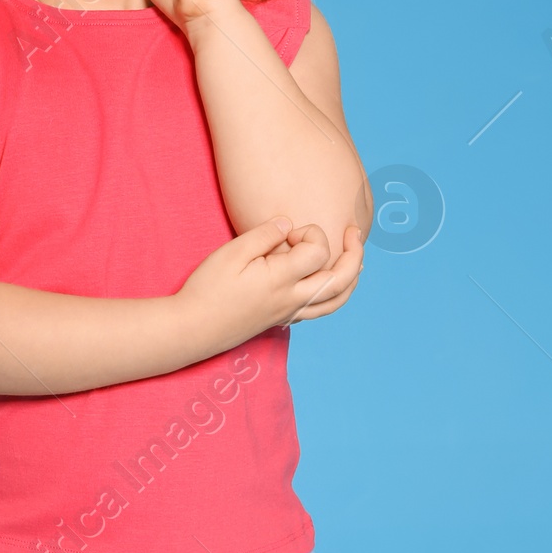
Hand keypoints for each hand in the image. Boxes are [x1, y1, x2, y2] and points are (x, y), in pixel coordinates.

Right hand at [178, 218, 365, 353]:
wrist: (193, 329)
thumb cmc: (208, 289)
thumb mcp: (232, 253)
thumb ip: (264, 235)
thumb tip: (288, 223)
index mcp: (282, 280)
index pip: (319, 251)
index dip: (308, 233)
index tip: (286, 232)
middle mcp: (293, 300)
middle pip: (342, 279)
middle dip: (354, 252)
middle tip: (352, 232)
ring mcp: (290, 313)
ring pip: (337, 300)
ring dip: (352, 278)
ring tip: (358, 260)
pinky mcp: (283, 320)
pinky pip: (321, 310)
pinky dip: (336, 295)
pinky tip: (331, 282)